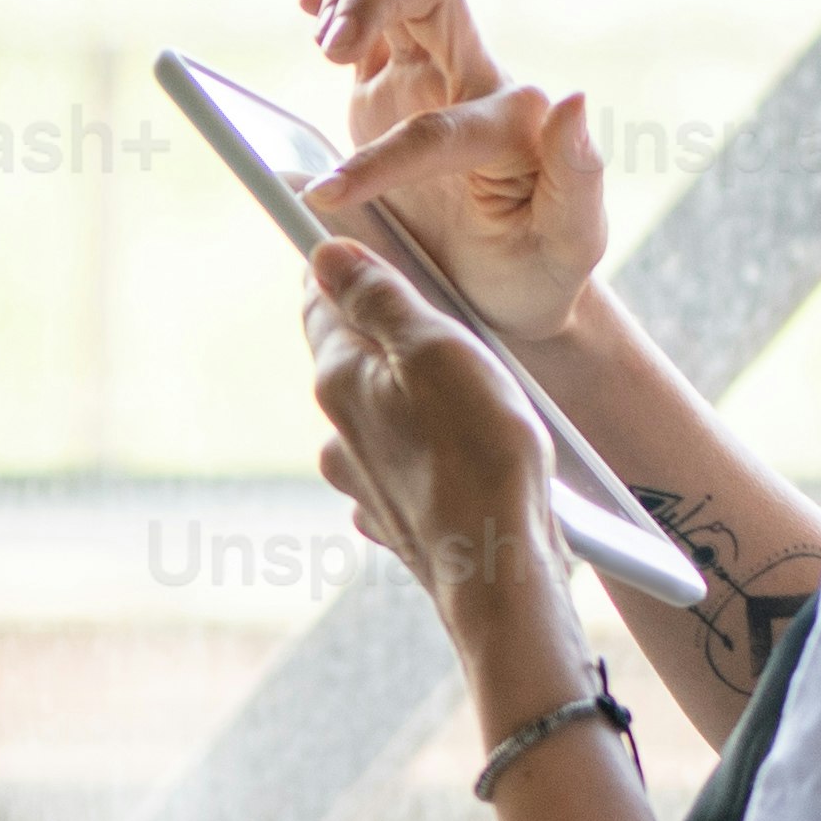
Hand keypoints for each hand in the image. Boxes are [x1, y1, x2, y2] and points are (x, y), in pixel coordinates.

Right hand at [295, 0, 611, 350]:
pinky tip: (307, 6)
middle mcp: (474, 83)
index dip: (376, 160)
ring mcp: (432, 78)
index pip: (433, 121)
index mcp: (512, 121)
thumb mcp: (573, 240)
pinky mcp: (392, 85)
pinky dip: (335, 2)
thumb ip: (579, 172)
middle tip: (329, 48)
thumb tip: (572, 98)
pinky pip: (367, 22)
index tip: (328, 198)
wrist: (509, 283)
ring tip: (323, 46)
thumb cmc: (541, 268)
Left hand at [300, 237, 574, 703]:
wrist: (500, 572)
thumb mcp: (437, 350)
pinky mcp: (397, 518)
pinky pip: (408, 466)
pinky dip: (433, 453)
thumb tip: (325, 254)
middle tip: (441, 321)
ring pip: (383, 414)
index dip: (342, 269)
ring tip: (475, 398)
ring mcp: (363, 481)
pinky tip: (472, 455)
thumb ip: (380, 298)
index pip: (320, 303)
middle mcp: (338, 433)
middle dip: (391, 336)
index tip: (359, 248)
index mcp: (340, 381)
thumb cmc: (480, 455)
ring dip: (416, 398)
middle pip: (354, 358)